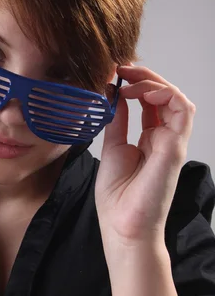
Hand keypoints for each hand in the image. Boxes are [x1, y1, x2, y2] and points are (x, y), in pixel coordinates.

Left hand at [95, 65, 195, 246]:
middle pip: (164, 97)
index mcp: (149, 140)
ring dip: (155, 82)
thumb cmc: (117, 197)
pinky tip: (143, 92)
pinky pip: (183, 111)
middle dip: (145, 77)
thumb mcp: (112, 148)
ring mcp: (172, 142)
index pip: (150, 103)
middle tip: (123, 68)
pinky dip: (166, 94)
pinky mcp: (176, 147)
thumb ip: (117, 121)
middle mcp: (164, 139)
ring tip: (131, 80)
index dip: (136, 84)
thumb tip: (114, 95)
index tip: (115, 74)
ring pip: (177, 99)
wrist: (122, 227)